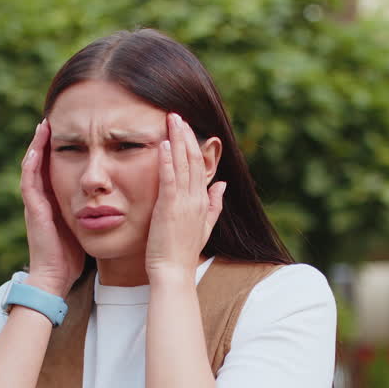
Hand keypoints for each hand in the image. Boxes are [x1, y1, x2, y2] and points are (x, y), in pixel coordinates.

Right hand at [21, 119, 84, 295]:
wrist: (56, 278)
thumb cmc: (71, 256)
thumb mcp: (83, 225)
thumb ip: (90, 210)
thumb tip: (111, 199)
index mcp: (54, 200)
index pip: (55, 167)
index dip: (60, 149)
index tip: (72, 130)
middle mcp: (41, 198)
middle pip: (42, 162)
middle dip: (47, 141)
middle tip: (54, 118)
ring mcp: (34, 203)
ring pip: (32, 166)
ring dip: (37, 145)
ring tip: (44, 125)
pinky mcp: (33, 210)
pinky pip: (29, 181)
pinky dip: (32, 163)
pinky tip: (38, 148)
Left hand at [145, 113, 224, 280]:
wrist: (174, 272)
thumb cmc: (182, 252)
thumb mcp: (204, 226)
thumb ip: (214, 204)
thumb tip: (223, 184)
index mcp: (203, 202)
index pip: (200, 167)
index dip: (194, 145)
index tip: (186, 128)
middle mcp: (196, 199)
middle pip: (194, 160)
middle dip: (186, 135)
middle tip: (177, 115)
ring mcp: (184, 203)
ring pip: (184, 164)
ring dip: (178, 140)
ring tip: (172, 119)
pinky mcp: (169, 208)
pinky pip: (170, 179)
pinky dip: (168, 160)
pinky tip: (165, 144)